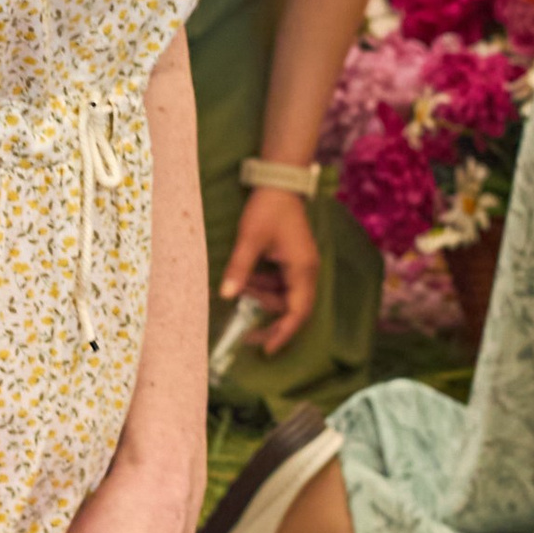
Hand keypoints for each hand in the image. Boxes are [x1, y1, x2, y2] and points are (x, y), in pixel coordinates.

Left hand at [219, 185, 320, 356]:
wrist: (279, 183)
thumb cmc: (267, 209)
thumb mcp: (250, 239)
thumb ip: (240, 268)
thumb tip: (226, 295)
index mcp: (302, 269)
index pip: (297, 312)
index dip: (283, 333)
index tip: (267, 349)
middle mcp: (307, 271)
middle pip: (292, 308)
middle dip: (268, 319)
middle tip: (246, 333)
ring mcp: (301, 265)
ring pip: (283, 296)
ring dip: (261, 297)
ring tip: (238, 289)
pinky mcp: (294, 260)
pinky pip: (280, 283)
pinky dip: (263, 286)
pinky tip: (246, 279)